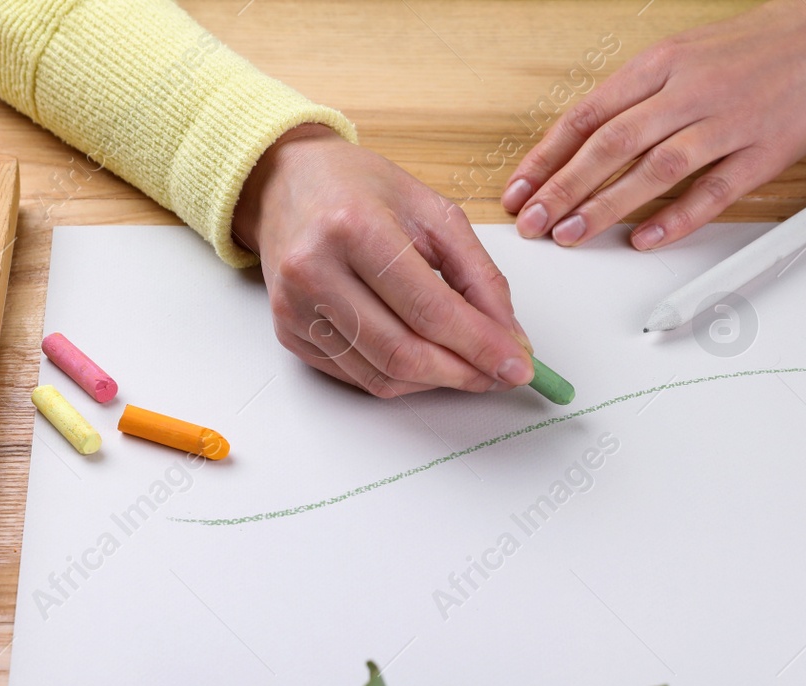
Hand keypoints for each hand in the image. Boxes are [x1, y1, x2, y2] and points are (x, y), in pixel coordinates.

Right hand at [234, 124, 534, 397]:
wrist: (287, 184)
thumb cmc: (361, 191)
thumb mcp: (435, 213)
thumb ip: (480, 276)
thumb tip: (509, 338)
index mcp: (354, 227)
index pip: (430, 310)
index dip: (481, 346)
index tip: (519, 366)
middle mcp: (314, 270)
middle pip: (404, 352)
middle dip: (464, 374)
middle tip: (498, 375)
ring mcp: (295, 307)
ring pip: (382, 376)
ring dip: (435, 381)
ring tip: (466, 366)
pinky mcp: (288, 333)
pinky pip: (358, 377)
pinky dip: (402, 378)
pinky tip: (424, 358)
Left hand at [502, 0, 805, 250]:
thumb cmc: (756, 48)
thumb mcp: (684, 53)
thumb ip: (639, 96)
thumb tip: (587, 142)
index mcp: (661, 64)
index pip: (588, 115)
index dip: (547, 157)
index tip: (520, 189)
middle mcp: (688, 91)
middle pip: (610, 144)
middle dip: (563, 188)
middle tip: (532, 223)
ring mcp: (726, 124)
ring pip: (653, 170)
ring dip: (606, 206)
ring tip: (571, 235)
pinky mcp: (762, 154)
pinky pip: (712, 191)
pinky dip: (676, 219)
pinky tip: (645, 239)